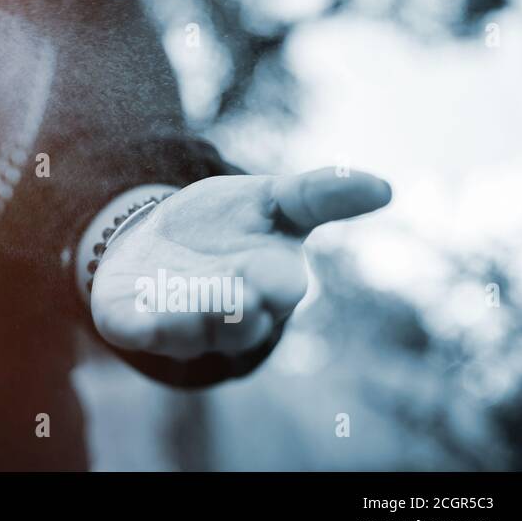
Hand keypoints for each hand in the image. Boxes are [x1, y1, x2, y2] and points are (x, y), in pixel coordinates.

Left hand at [90, 168, 390, 360]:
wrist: (157, 239)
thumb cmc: (226, 224)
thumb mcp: (272, 200)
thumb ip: (320, 195)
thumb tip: (385, 187)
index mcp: (269, 280)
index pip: (281, 288)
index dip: (276, 283)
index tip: (274, 277)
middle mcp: (229, 311)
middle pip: (239, 321)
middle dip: (237, 311)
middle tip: (239, 296)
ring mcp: (181, 321)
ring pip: (190, 332)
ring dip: (190, 322)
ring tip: (187, 306)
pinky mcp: (137, 324)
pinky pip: (141, 333)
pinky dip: (141, 329)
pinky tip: (137, 321)